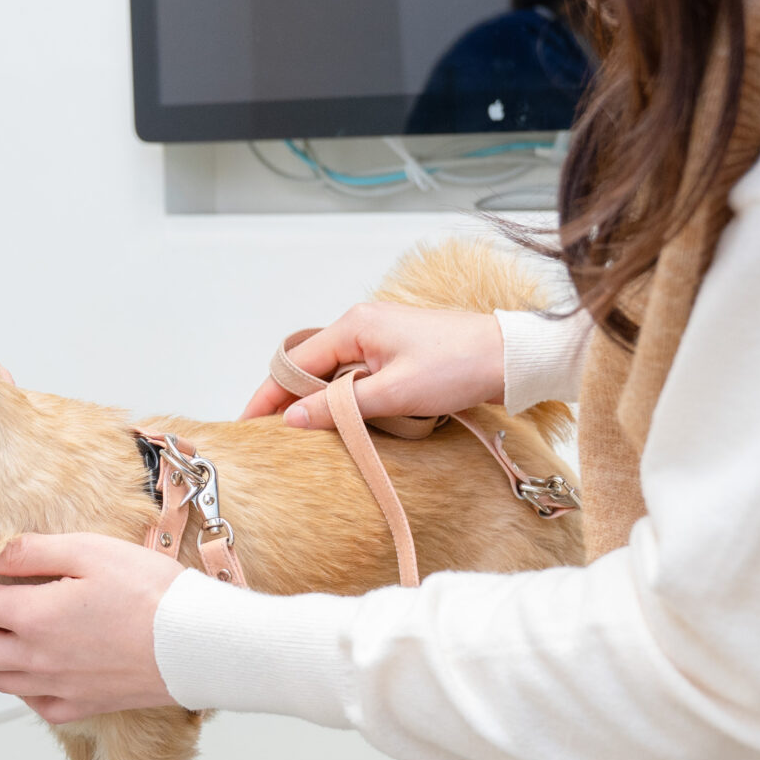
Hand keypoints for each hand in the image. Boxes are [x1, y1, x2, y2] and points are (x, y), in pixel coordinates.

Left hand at [0, 533, 181, 722]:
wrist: (199, 644)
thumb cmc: (151, 592)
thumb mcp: (87, 551)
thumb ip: (29, 552)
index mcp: (32, 618)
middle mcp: (36, 660)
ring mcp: (57, 688)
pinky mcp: (81, 705)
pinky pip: (31, 702)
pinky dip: (13, 684)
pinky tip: (18, 669)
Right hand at [240, 303, 504, 427]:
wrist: (510, 358)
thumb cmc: (459, 367)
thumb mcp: (394, 393)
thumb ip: (339, 407)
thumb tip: (292, 419)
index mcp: (354, 325)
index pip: (295, 363)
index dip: (270, 395)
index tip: (249, 424)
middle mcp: (362, 324)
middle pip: (310, 365)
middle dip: (291, 399)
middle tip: (273, 435)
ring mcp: (380, 336)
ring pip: (334, 372)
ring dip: (322, 401)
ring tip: (304, 434)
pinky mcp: (398, 351)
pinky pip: (357, 375)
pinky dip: (346, 398)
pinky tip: (344, 420)